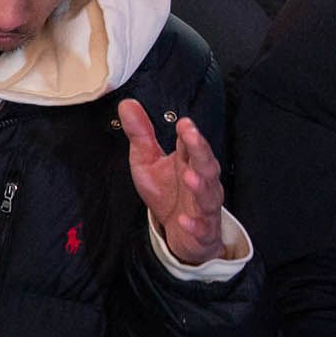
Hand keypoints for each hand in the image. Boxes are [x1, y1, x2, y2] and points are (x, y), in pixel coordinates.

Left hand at [119, 100, 229, 266]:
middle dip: (200, 150)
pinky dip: (195, 225)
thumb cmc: (167, 192)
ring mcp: (204, 207)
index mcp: (189, 163)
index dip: (189, 134)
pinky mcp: (203, 231)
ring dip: (200, 186)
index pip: (192, 145)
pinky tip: (185, 221)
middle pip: (206, 164)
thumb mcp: (147, 161)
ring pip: (208, 195)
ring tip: (190, 177)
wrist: (180, 232)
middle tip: (191, 136)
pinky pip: (201, 228)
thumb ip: (140, 134)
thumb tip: (127, 104)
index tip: (183, 122)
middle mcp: (202, 182)